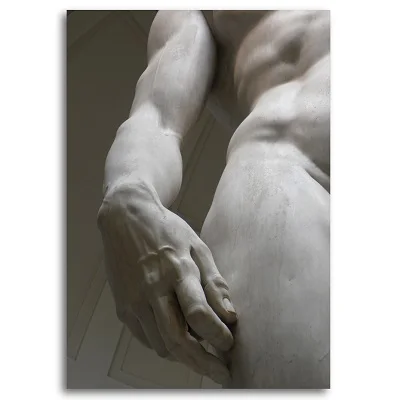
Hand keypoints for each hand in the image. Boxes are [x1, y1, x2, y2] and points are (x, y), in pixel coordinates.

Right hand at [97, 181, 236, 383]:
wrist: (125, 218)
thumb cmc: (166, 230)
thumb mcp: (197, 246)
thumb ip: (214, 282)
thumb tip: (229, 315)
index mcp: (176, 269)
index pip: (198, 314)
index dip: (218, 335)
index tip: (230, 343)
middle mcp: (152, 288)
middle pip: (177, 340)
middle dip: (203, 363)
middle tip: (222, 374)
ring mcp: (133, 299)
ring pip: (161, 345)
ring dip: (184, 355)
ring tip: (202, 352)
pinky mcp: (122, 307)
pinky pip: (146, 338)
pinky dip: (164, 344)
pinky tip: (177, 337)